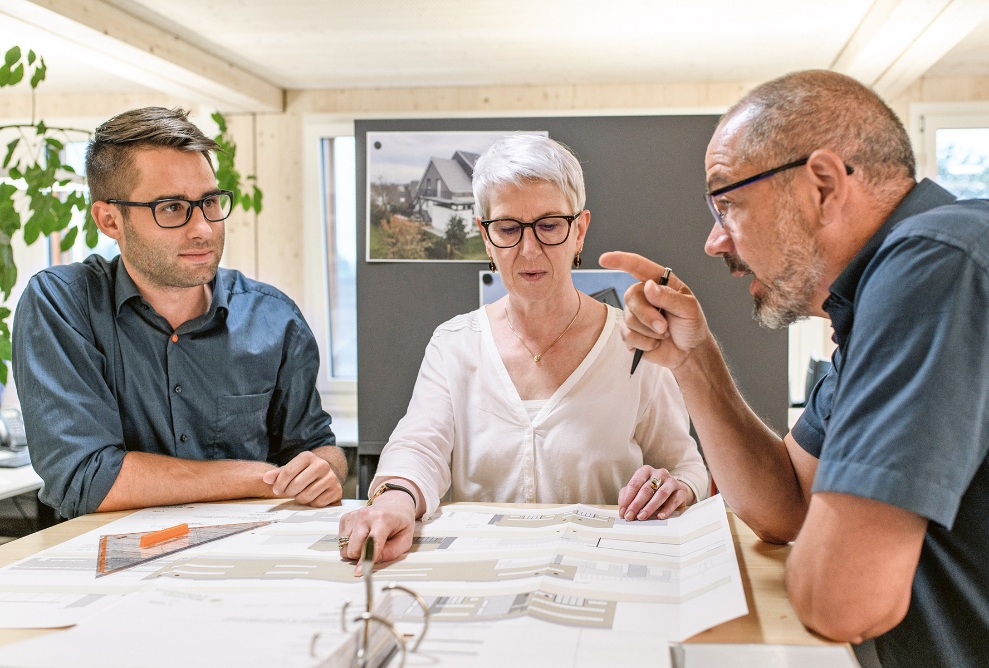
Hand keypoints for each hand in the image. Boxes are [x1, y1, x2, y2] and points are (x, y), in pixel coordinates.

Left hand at [261, 450, 342, 505]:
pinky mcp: (337, 490)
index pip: (288, 472)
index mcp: (308, 456)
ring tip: (302, 493)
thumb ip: (277, 474)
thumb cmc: (304, 473)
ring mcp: (331, 477)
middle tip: (291, 492)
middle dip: (290, 492)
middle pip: (296, 485)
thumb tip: (266, 478)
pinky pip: (317, 503)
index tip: (277, 490)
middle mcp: (322, 464)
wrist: (326, 476)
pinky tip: (314, 497)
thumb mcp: (291, 470)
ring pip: (306, 496)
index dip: (279, 484)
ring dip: (300, 498)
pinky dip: (313, 503)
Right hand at [337, 491, 416, 568]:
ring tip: (368, 541)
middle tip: (374, 549)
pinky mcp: (346, 518)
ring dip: (355, 550)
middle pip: (354, 548)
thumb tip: (372, 560)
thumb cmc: (400, 522)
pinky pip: (341, 541)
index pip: (371, 544)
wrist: (393, 504)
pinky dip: (350, 544)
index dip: (365, 560)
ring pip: (345, 547)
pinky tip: (361, 536)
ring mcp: (354, 516)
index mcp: (383, 519)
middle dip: (362, 556)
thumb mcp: (405, 539)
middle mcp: (365, 515)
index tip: (359, 571)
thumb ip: (391, 553)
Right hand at [599, 251, 710, 369]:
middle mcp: (644, 296)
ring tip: (664, 334)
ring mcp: (635, 314)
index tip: (605, 259)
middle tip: (664, 326)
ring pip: (629, 319)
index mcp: (659, 283)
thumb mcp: (688, 308)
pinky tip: (655, 343)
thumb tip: (648, 286)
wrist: (689, 353)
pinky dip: (644, 342)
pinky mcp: (630, 333)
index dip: (620, 261)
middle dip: (647, 314)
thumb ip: (669, 297)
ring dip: (649, 331)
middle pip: (630, 296)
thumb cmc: (691, 326)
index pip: (638, 267)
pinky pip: (627, 335)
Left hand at [619, 465, 693, 520]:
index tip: (623, 511)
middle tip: (630, 516)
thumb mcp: (638, 490)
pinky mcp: (682, 490)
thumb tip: (623, 508)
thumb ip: (627, 496)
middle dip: (636, 504)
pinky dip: (667, 509)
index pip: (635, 483)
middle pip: (646, 489)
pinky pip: (674, 500)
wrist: (674, 491)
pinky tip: (660, 516)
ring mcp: (672, 481)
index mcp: (646, 470)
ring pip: (661, 494)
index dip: (628, 498)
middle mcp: (660, 473)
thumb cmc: (653, 490)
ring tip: (642, 517)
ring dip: (650, 507)